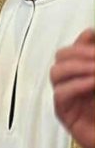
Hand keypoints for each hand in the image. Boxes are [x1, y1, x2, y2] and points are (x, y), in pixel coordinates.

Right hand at [50, 28, 94, 147]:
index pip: (74, 49)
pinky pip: (61, 94)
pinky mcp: (64, 113)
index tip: (92, 35)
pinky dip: (76, 85)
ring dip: (76, 66)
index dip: (81, 41)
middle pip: (61, 57)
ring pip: (56, 72)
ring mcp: (68, 97)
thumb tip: (89, 34)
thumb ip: (94, 63)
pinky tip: (91, 83)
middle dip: (79, 52)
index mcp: (84, 73)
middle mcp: (74, 83)